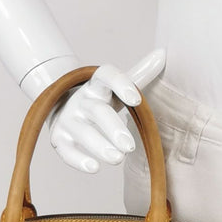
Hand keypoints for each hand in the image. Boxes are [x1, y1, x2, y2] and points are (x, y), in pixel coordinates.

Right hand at [47, 48, 166, 173]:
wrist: (63, 105)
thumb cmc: (101, 97)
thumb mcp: (118, 85)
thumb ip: (140, 73)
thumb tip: (162, 54)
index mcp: (97, 83)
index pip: (107, 75)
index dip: (121, 84)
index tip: (137, 100)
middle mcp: (80, 99)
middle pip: (97, 111)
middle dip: (113, 128)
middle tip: (129, 146)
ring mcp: (68, 119)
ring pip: (82, 132)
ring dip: (99, 146)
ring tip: (118, 159)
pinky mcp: (59, 138)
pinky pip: (66, 150)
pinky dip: (78, 160)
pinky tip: (94, 167)